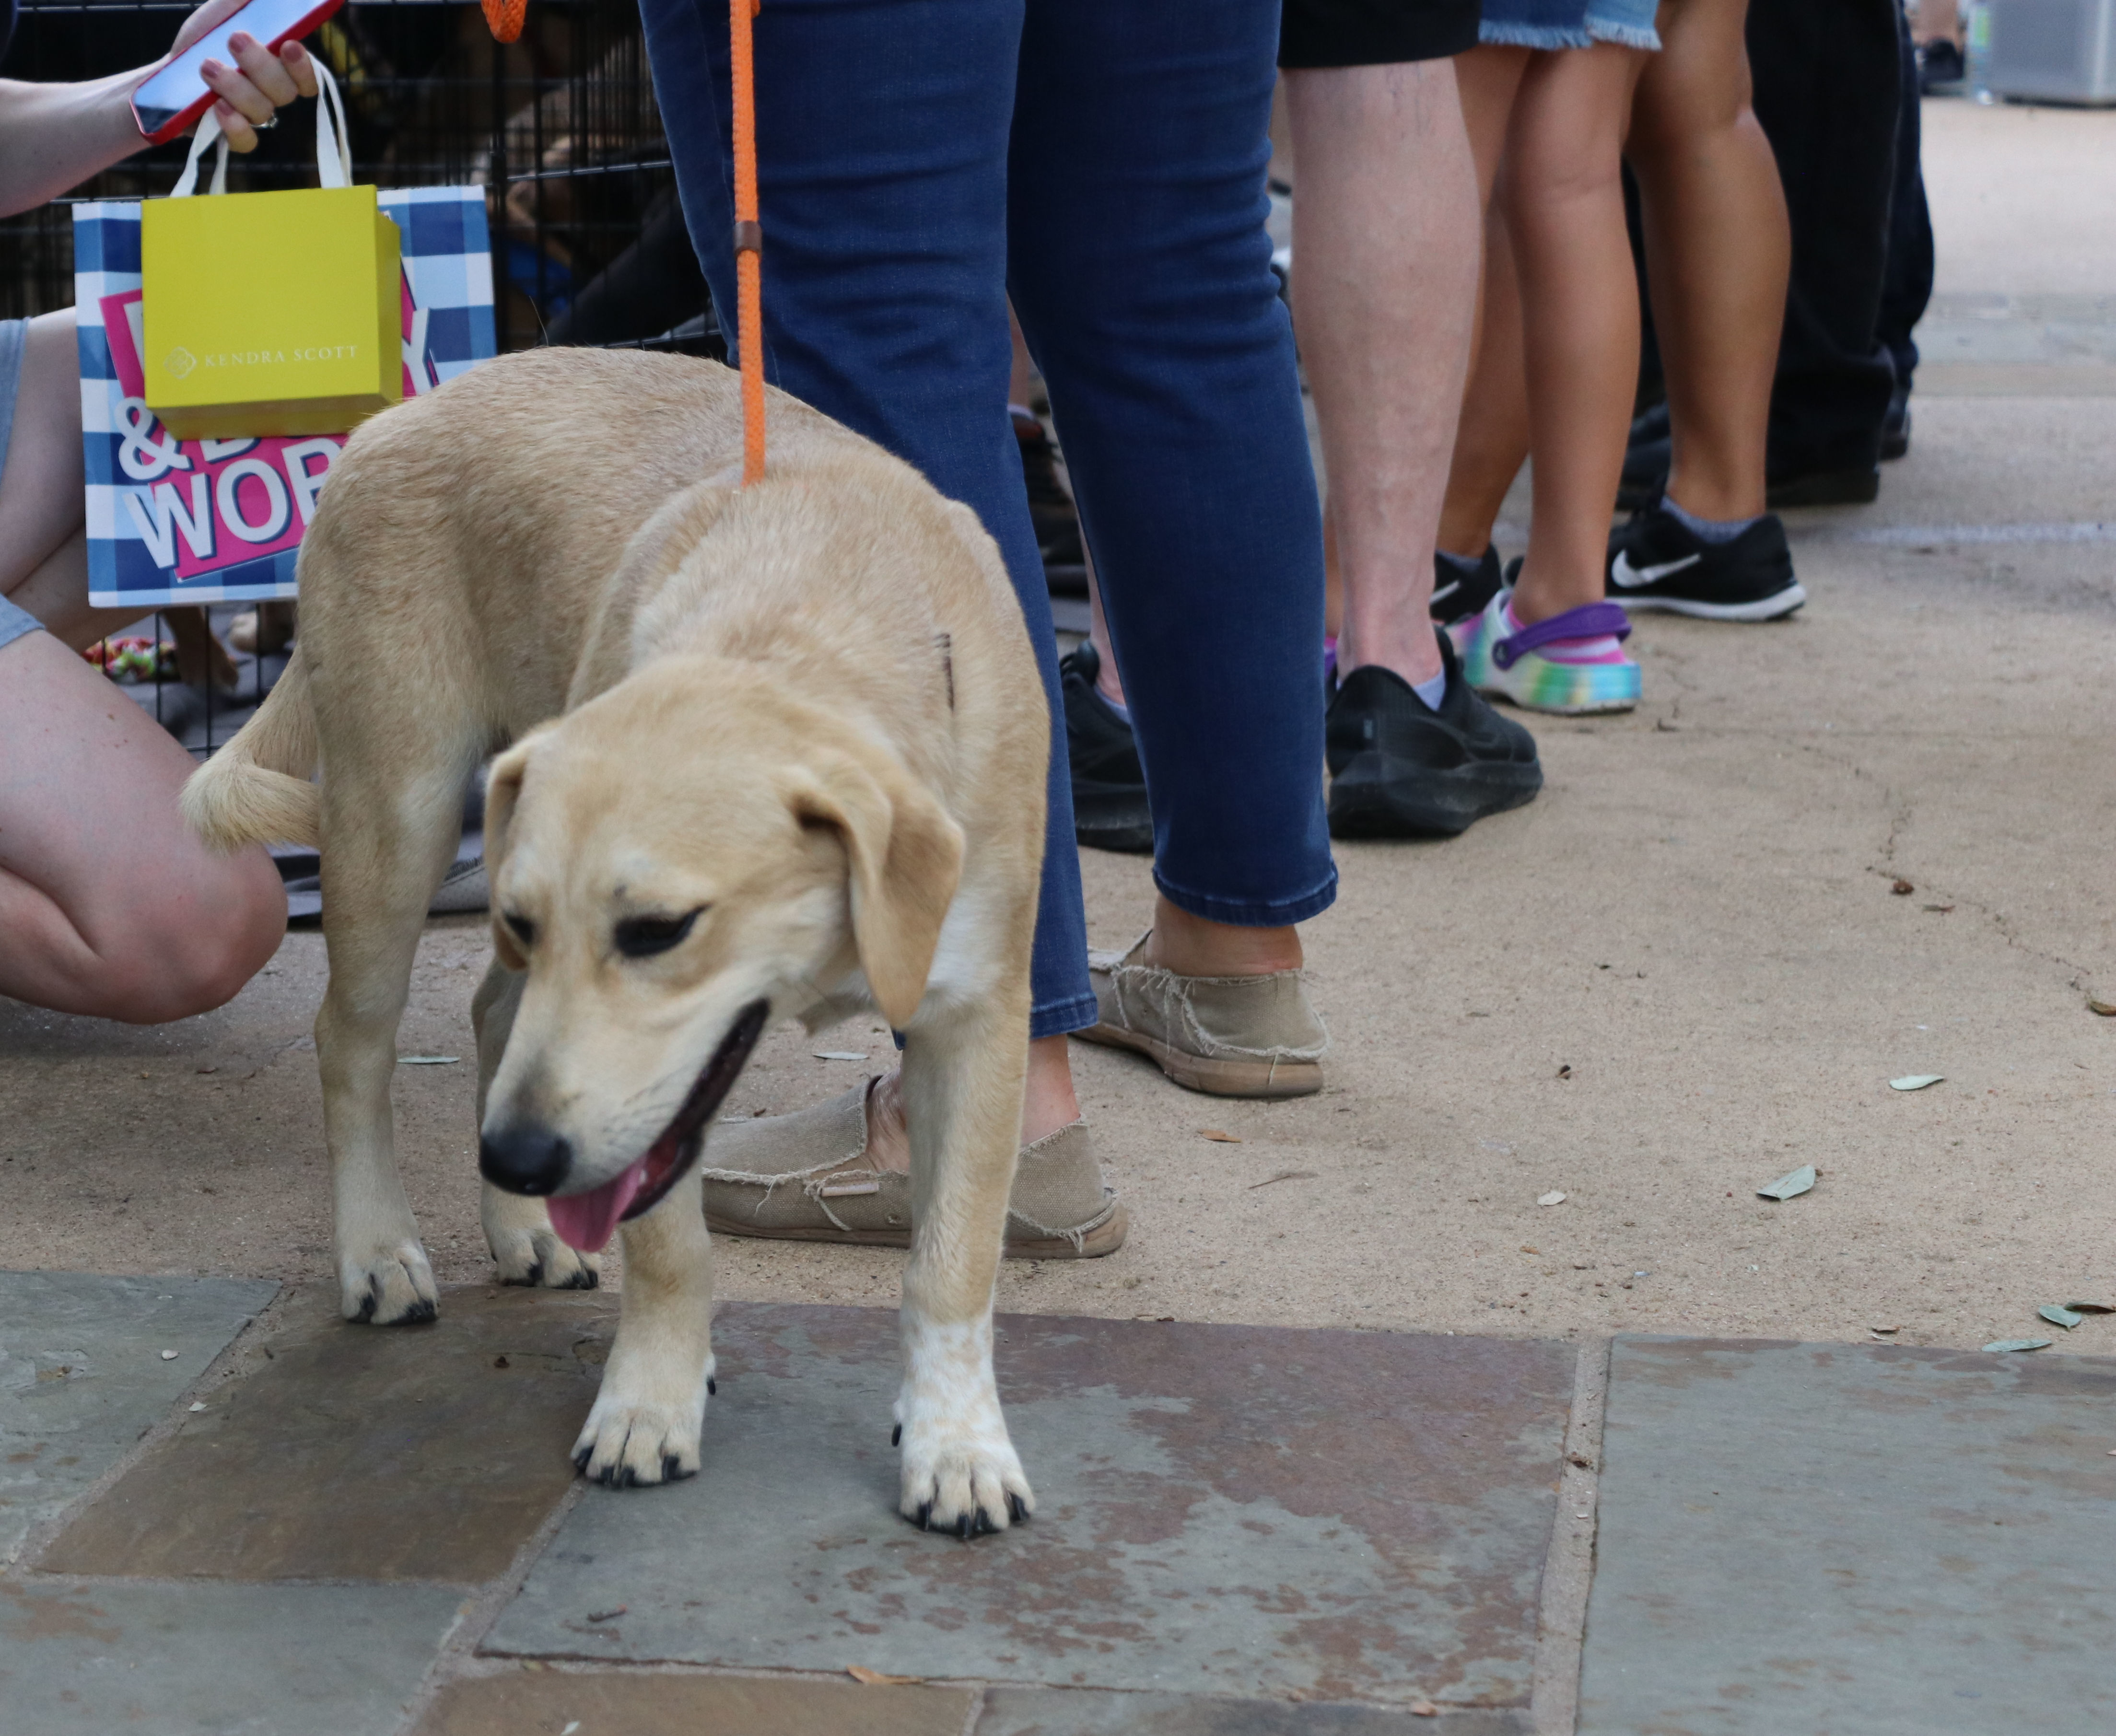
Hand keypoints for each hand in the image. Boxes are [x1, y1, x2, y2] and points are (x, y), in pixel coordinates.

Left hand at [162, 0, 321, 152]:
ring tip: (206, 66)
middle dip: (261, 65)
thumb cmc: (202, 39)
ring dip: (236, 87)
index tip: (288, 45)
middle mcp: (271, 94)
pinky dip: (234, 125)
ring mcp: (254, 117)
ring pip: (263, 111)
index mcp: (277, 67)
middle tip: (234, 39)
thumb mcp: (223, 9)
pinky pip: (246, 141)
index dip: (304, 67)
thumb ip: (245, 1)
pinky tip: (216, 106)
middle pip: (285, 92)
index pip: (307, 78)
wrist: (168, 71)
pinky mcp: (233, 135)